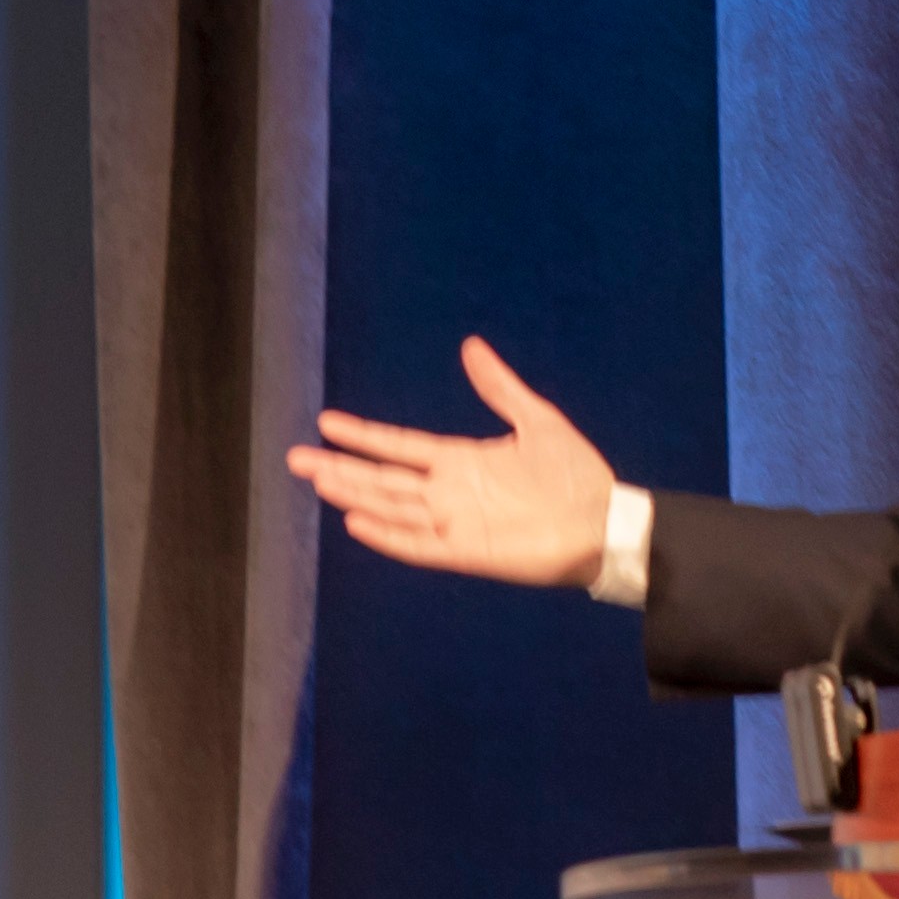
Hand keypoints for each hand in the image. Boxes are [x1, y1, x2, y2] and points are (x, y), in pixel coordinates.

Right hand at [289, 338, 619, 588]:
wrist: (604, 522)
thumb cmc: (576, 475)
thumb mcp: (536, 419)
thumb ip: (499, 387)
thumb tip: (471, 346)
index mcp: (460, 461)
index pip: (398, 447)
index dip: (363, 435)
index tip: (326, 422)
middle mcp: (448, 492)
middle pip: (382, 478)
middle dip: (340, 467)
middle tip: (294, 458)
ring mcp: (454, 523)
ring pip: (391, 507)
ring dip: (354, 495)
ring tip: (317, 480)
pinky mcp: (467, 552)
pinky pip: (418, 545)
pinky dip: (388, 535)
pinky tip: (356, 522)